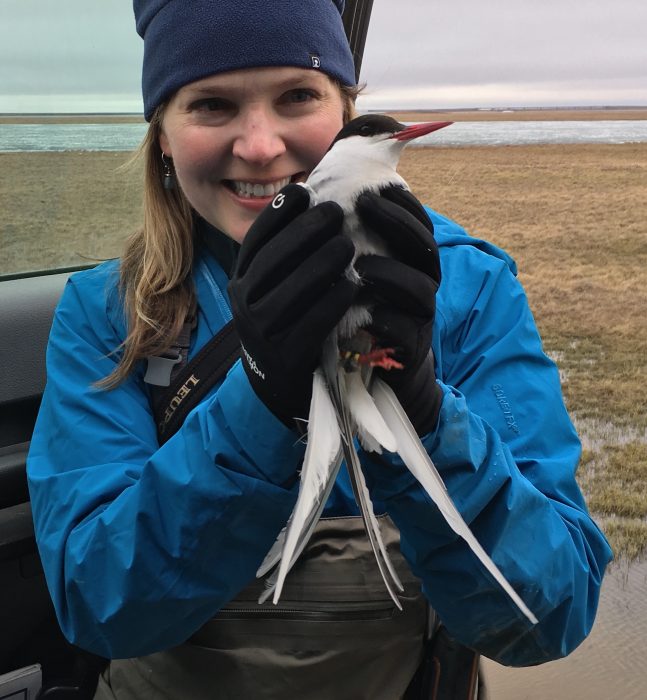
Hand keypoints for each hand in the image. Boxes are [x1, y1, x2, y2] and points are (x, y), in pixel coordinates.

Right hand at [228, 184, 356, 426]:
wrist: (278, 383)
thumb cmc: (287, 322)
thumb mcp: (275, 287)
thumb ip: (286, 253)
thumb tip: (309, 197)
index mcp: (241, 282)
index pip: (255, 242)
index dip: (277, 214)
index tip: (303, 190)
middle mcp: (243, 305)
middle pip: (272, 261)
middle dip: (304, 232)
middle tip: (336, 212)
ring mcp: (260, 333)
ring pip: (290, 292)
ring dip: (320, 264)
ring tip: (347, 246)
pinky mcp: (284, 358)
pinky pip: (309, 326)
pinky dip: (330, 304)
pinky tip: (350, 288)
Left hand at [354, 186, 441, 435]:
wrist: (380, 372)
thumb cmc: (364, 313)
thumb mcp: (363, 274)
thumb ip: (358, 241)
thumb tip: (327, 196)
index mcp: (414, 263)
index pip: (419, 224)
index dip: (402, 203)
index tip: (375, 185)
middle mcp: (424, 285)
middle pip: (426, 248)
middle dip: (396, 222)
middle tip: (364, 205)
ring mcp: (420, 318)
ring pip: (420, 289)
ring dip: (390, 272)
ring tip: (358, 266)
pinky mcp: (410, 350)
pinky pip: (405, 331)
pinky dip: (383, 320)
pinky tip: (360, 312)